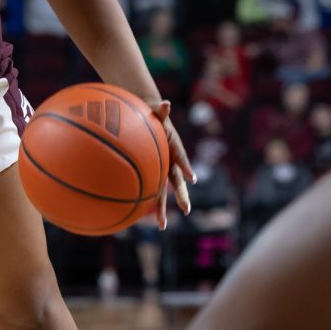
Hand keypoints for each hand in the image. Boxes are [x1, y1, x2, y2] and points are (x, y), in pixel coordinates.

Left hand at [151, 100, 195, 229]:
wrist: (147, 121)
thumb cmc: (151, 116)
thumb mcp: (155, 112)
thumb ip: (161, 110)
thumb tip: (165, 103)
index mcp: (174, 149)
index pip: (182, 159)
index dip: (187, 167)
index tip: (192, 179)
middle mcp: (171, 163)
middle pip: (177, 182)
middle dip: (182, 197)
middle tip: (186, 211)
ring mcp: (161, 171)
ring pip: (162, 192)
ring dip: (161, 209)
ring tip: (162, 226)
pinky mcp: (151, 175)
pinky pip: (147, 190)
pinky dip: (144, 202)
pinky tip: (138, 217)